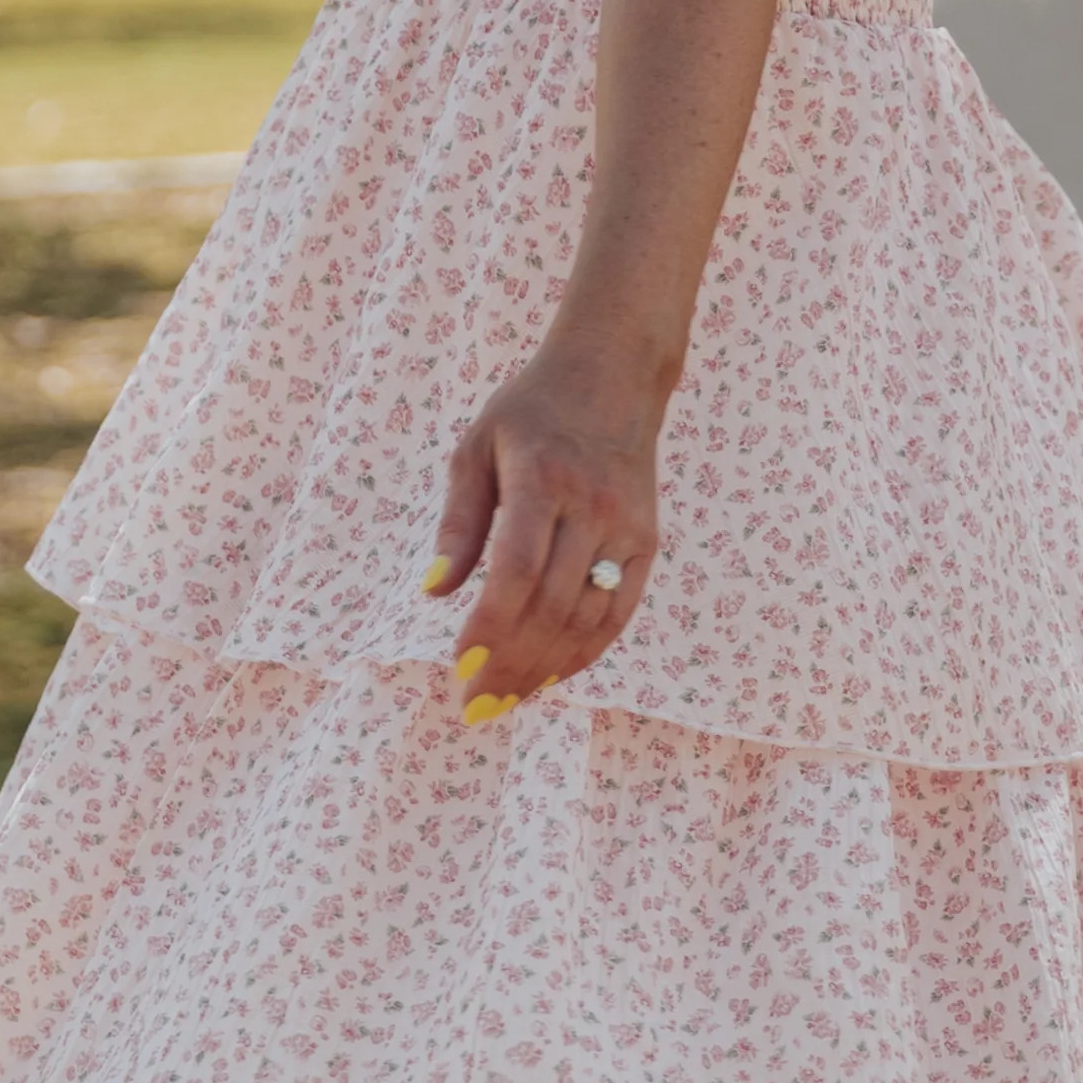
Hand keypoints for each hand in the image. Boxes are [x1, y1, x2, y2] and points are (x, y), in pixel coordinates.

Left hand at [426, 324, 663, 711]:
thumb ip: (458, 522)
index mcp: (542, 477)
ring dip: (545, 670)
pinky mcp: (647, 542)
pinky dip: (586, 653)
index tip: (460, 665)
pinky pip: (619, 612)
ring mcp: (627, 527)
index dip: (491, 624)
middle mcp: (592, 505)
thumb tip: (435, 592)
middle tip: (474, 706)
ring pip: (588, 618)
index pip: (517, 569)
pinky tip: (551, 678)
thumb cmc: (530, 412)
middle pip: (553, 605)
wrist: (614, 376)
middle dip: (511, 664)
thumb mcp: (476, 447)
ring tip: (505, 702)